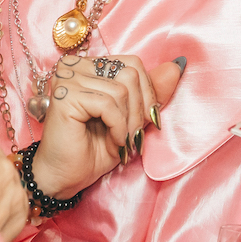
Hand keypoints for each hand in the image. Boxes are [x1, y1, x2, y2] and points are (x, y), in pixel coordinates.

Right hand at [33, 54, 186, 201]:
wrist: (66, 178)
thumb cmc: (94, 149)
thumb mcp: (132, 118)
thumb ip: (152, 92)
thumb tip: (176, 66)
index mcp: (89, 66)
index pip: (132, 63)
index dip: (147, 93)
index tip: (146, 120)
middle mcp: (75, 66)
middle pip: (130, 73)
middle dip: (139, 110)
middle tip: (133, 136)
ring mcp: (68, 78)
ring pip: (122, 90)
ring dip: (129, 123)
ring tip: (122, 141)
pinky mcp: (65, 95)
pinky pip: (109, 104)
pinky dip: (118, 127)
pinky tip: (113, 141)